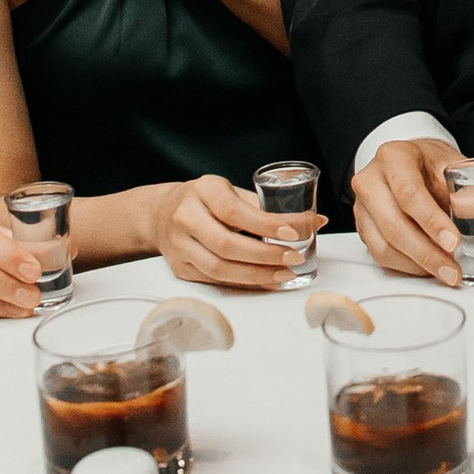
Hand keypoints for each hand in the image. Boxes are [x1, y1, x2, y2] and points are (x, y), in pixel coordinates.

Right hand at [159, 176, 316, 288]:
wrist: (161, 213)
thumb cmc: (204, 200)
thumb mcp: (228, 190)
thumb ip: (262, 206)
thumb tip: (312, 222)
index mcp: (202, 190)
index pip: (234, 210)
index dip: (266, 225)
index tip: (294, 232)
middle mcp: (185, 217)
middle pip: (227, 244)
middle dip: (266, 255)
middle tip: (294, 257)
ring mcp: (179, 246)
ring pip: (220, 268)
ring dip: (258, 274)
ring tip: (285, 274)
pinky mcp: (180, 268)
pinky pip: (216, 281)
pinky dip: (245, 283)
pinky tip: (266, 281)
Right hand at [349, 135, 466, 287]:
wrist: (408, 160)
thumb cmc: (432, 164)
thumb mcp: (459, 168)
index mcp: (395, 156)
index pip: (410, 193)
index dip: (432, 221)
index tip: (455, 243)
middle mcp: (371, 179)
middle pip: (394, 224)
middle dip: (428, 254)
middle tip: (454, 271)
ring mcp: (362, 205)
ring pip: (385, 245)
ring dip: (419, 265)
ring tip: (448, 274)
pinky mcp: (362, 227)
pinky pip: (381, 255)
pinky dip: (407, 267)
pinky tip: (430, 269)